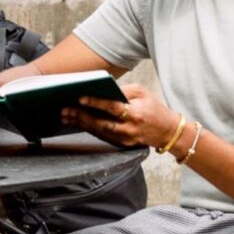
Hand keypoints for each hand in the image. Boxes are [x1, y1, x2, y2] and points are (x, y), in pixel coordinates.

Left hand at [61, 83, 180, 147]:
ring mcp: (125, 139)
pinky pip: (102, 136)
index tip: (81, 98)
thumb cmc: (154, 108)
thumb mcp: (142, 93)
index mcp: (136, 114)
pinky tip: (76, 122)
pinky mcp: (122, 145)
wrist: (168, 132)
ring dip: (81, 123)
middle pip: (102, 123)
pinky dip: (88, 129)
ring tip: (65, 116)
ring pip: (99, 131)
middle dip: (82, 116)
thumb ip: (123, 90)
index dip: (96, 103)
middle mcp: (130, 129)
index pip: (113, 108)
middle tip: (65, 110)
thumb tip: (101, 88)